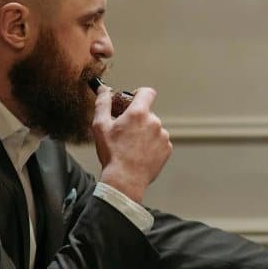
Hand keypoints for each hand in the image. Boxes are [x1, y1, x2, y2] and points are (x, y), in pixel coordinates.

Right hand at [92, 86, 172, 202]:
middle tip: (125, 133)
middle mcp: (154, 121)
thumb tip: (103, 89)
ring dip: (145, 133)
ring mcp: (163, 135)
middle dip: (137, 119)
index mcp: (139, 113)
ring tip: (132, 147)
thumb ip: (103, 103)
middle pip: (147, 113)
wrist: (125, 180)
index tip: (132, 100)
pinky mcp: (167, 148)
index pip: (147, 92)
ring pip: (154, 128)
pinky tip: (140, 154)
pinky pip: (159, 141)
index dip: (139, 93)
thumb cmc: (112, 153)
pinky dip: (152, 145)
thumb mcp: (100, 126)